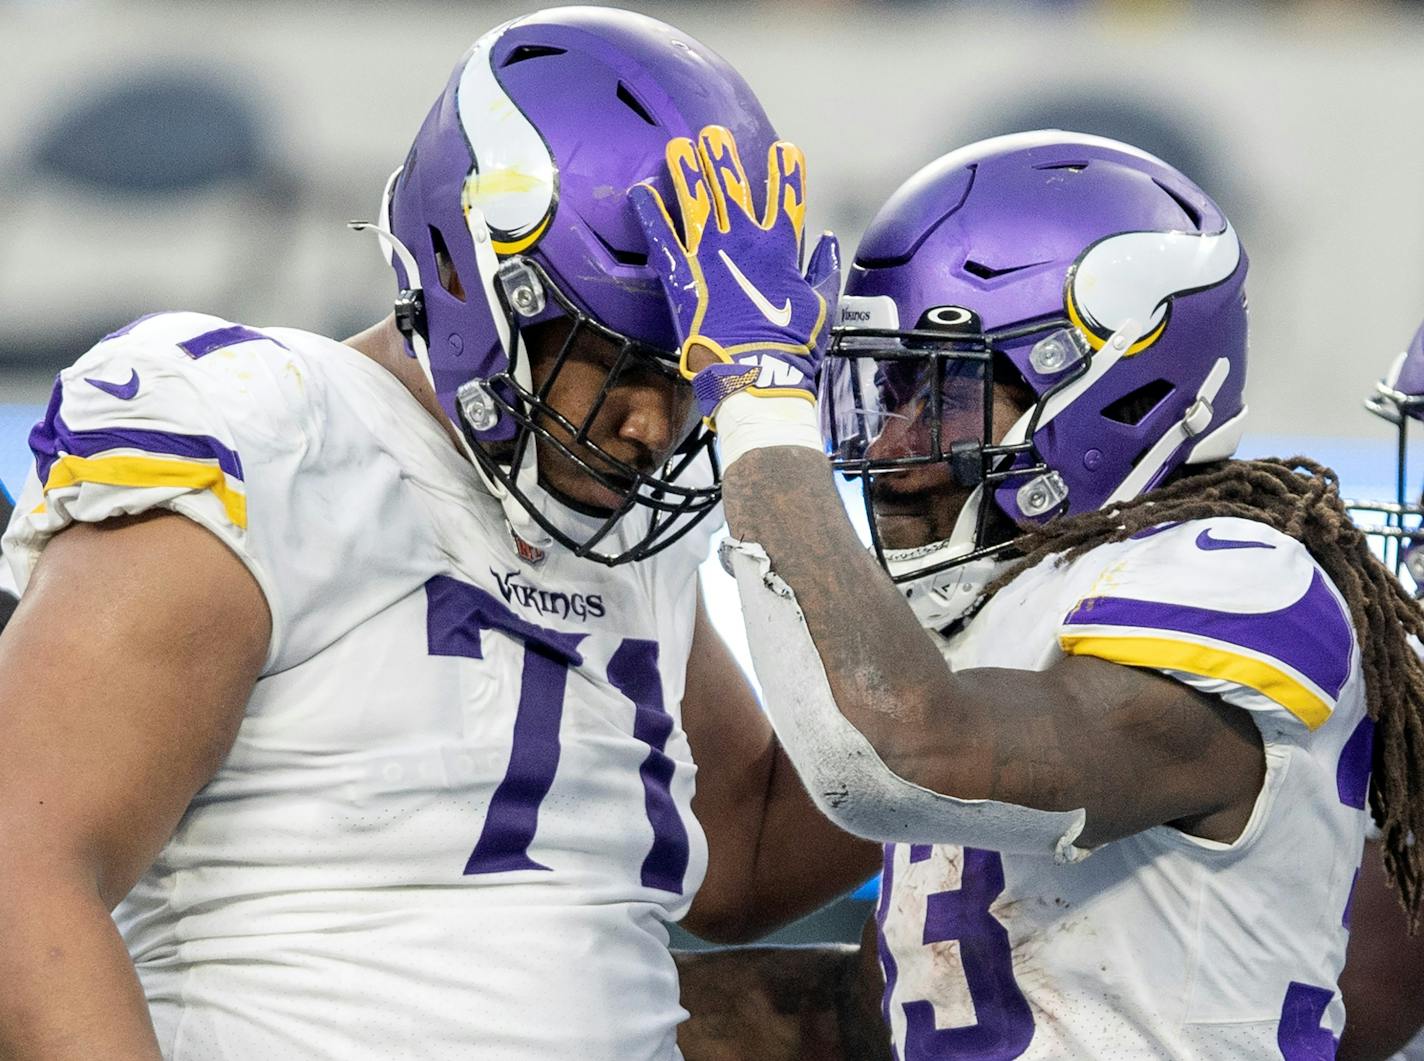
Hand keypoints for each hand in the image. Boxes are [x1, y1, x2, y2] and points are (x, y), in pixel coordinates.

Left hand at [630, 126, 838, 422]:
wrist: (756, 374)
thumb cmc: (793, 346)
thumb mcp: (822, 306)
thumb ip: (824, 268)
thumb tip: (828, 241)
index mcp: (781, 245)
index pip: (787, 194)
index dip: (787, 169)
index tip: (784, 148)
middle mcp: (744, 239)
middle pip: (732, 184)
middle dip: (722, 154)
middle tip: (713, 133)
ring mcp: (709, 252)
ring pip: (696, 198)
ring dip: (687, 168)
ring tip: (678, 146)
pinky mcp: (681, 273)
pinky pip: (661, 234)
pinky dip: (650, 211)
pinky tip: (640, 190)